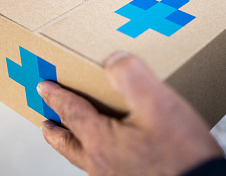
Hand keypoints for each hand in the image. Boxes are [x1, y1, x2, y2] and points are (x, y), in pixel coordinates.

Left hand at [37, 52, 223, 175]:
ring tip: (75, 135)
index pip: (71, 112)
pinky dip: (97, 154)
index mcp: (102, 141)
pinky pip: (104, 167)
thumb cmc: (182, 153)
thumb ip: (131, 77)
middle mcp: (102, 164)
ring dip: (74, 143)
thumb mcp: (158, 104)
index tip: (43, 87)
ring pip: (85, 158)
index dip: (56, 96)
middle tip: (46, 122)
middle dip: (55, 131)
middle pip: (68, 144)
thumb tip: (114, 60)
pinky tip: (114, 151)